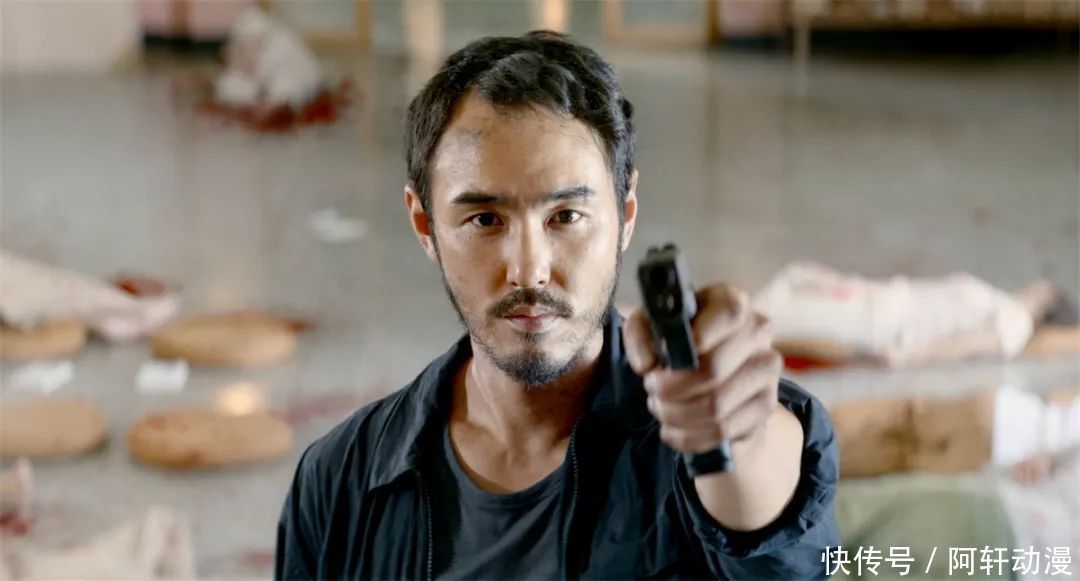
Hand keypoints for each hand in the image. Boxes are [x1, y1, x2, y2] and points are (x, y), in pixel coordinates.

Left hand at [624, 282, 782, 454]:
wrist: (707, 367)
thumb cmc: (677, 339)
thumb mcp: (650, 325)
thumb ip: (640, 334)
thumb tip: (648, 364)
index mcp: (732, 302)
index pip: (728, 313)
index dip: (695, 339)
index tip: (665, 359)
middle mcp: (758, 332)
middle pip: (713, 369)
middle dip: (670, 387)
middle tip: (652, 389)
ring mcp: (766, 371)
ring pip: (716, 406)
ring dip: (676, 414)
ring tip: (660, 408)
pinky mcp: (764, 406)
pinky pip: (723, 430)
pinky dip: (689, 436)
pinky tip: (672, 430)